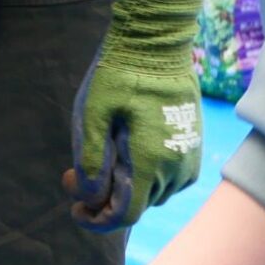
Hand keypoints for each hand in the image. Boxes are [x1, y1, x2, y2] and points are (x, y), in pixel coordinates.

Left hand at [65, 0, 210, 230]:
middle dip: (102, 198)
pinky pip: (168, 179)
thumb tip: (87, 195)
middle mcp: (175, 167)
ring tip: (98, 159)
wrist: (158, 44)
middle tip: (71, 174)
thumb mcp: (94, 112)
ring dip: (124, 187)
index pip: (126, 214)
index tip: (75, 210)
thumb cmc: (120, 74)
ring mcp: (188, 158)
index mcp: (150, 160)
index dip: (97, 220)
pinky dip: (143, 176)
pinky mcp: (193, 148)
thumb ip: (90, 157)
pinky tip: (123, 153)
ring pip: (151, 193)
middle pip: (136, 205)